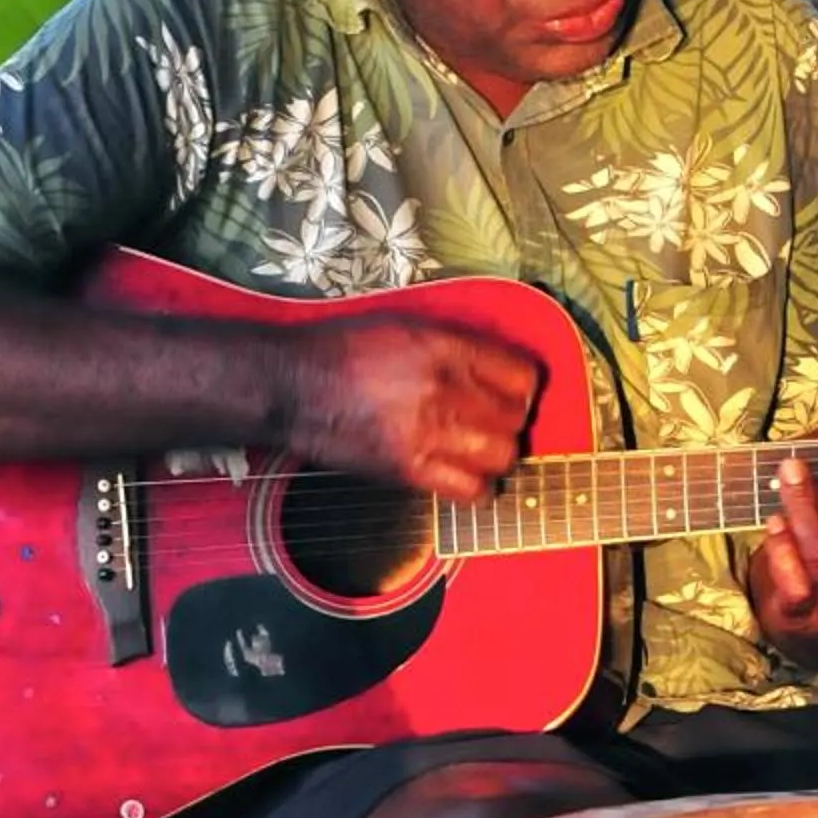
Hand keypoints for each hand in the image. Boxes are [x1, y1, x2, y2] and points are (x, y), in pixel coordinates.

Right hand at [283, 313, 541, 498]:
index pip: (524, 376)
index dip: (523, 387)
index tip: (512, 393)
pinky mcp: (411, 470)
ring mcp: (430, 433)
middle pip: (516, 419)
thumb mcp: (407, 326)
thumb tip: (496, 368)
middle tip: (491, 422)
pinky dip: (477, 489)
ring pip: (502, 457)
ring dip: (496, 455)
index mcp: (447, 348)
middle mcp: (445, 389)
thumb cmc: (345, 350)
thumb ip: (456, 345)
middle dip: (510, 422)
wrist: (294, 386)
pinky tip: (465, 477)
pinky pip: (471, 491)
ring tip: (478, 450)